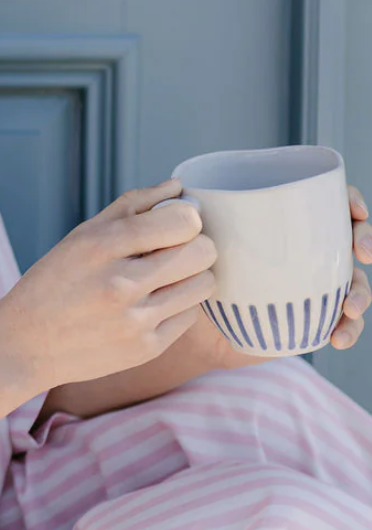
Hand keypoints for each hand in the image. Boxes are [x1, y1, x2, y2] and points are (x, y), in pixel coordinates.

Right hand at [0, 177, 216, 393]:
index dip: (188, 219)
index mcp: (102, 246)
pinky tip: (153, 304)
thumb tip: (178, 187)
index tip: (177, 225)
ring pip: (203, 285)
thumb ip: (132, 206)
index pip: (183, 221)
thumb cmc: (53, 283)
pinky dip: (178, 306)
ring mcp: (134, 320)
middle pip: (202, 252)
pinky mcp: (144, 349)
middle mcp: (120, 284)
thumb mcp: (81, 236)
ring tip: (168, 278)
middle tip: (177, 251)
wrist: (24, 345)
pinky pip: (189, 317)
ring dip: (193, 276)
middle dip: (196, 246)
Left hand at [192, 178, 371, 364]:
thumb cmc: (192, 274)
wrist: (193, 327)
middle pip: (350, 237)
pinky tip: (337, 338)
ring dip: (361, 293)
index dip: (350, 201)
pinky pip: (343, 321)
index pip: (328, 202)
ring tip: (348, 309)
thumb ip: (186, 216)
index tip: (355, 213)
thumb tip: (176, 192)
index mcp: (283, 224)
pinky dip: (349, 329)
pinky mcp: (312, 316)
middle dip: (365, 240)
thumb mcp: (188, 244)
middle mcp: (304, 250)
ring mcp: (312, 284)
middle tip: (362, 254)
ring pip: (354, 281)